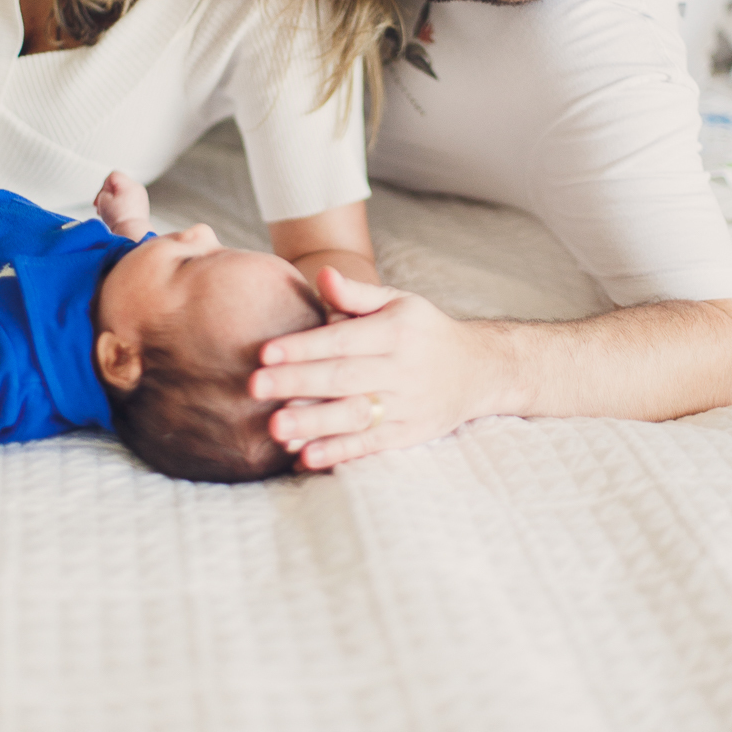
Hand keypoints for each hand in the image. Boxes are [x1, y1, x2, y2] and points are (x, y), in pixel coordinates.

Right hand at [95, 171, 150, 239]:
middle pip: (118, 183)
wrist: (132, 232)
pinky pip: (129, 199)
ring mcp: (142, 196)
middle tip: (102, 205)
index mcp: (129, 185)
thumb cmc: (119, 218)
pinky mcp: (142, 204)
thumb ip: (103, 190)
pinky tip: (117, 214)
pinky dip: (122, 204)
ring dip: (114, 199)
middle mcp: (138, 188)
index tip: (102, 197)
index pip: (113, 175)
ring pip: (123, 191)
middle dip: (108, 193)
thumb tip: (108, 191)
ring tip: (110, 211)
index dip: (104, 186)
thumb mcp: (103, 199)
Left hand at [249, 267, 496, 468]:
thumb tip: (322, 274)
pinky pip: (371, 445)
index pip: (342, 340)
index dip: (304, 346)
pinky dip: (339, 452)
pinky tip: (306, 457)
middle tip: (253, 386)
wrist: (478, 369)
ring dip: (314, 423)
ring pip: (355, 415)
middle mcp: (403, 368)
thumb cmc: (423, 330)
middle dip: (297, 382)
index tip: (265, 352)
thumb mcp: (398, 302)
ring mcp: (407, 404)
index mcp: (396, 331)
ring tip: (276, 427)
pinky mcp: (409, 434)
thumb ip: (356, 294)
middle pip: (343, 377)